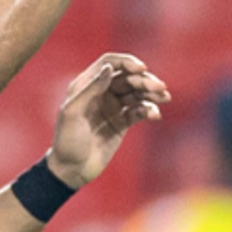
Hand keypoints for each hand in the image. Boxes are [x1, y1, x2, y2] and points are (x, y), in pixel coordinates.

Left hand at [46, 53, 169, 188]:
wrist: (71, 170)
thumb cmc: (66, 141)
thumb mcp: (72, 113)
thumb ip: (90, 89)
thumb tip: (109, 68)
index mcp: (86, 85)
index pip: (110, 63)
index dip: (127, 62)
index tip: (142, 69)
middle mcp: (101, 92)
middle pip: (128, 78)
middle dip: (145, 80)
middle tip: (160, 88)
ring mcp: (113, 107)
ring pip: (137, 93)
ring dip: (152, 94)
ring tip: (164, 98)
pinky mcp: (122, 122)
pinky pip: (139, 111)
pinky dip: (149, 110)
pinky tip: (155, 115)